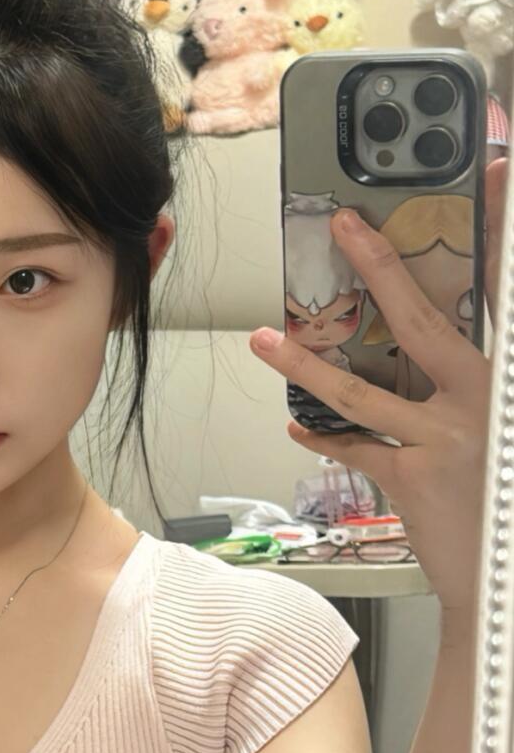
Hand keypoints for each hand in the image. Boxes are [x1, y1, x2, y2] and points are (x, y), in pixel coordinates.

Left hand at [249, 157, 508, 623]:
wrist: (509, 583)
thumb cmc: (505, 499)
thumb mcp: (502, 426)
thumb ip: (475, 379)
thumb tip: (433, 341)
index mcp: (509, 380)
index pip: (502, 290)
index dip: (498, 229)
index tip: (492, 168)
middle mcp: (484, 400)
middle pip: (421, 320)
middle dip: (378, 265)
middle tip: (342, 223)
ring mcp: (445, 440)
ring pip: (361, 389)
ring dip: (306, 364)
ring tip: (263, 340)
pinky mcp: (411, 479)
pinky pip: (354, 447)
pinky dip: (323, 438)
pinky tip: (298, 428)